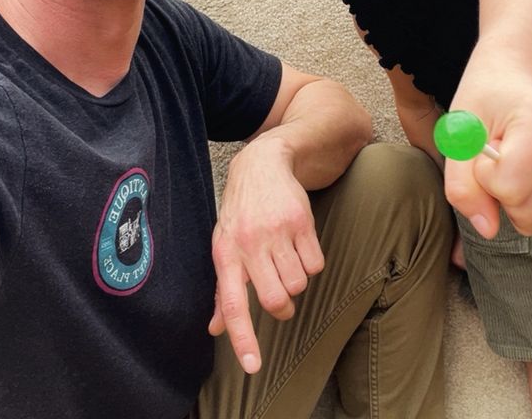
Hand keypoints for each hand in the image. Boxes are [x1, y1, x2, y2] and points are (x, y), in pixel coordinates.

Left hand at [208, 140, 324, 372]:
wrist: (262, 165)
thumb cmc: (240, 213)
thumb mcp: (224, 246)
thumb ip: (223, 289)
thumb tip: (215, 328)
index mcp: (226, 255)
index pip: (233, 305)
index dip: (243, 338)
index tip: (254, 366)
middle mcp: (249, 245)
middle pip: (277, 300)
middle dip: (284, 307)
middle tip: (281, 294)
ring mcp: (277, 232)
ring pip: (299, 284)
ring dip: (297, 279)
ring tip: (285, 256)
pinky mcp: (301, 222)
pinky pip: (316, 265)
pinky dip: (312, 262)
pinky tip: (299, 243)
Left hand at [445, 73, 531, 236]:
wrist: (515, 75)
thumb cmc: (485, 99)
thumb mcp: (459, 133)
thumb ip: (462, 184)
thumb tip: (486, 229)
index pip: (508, 189)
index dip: (483, 173)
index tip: (487, 142)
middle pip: (525, 212)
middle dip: (497, 188)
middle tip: (498, 150)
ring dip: (511, 195)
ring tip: (512, 157)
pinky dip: (526, 198)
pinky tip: (527, 166)